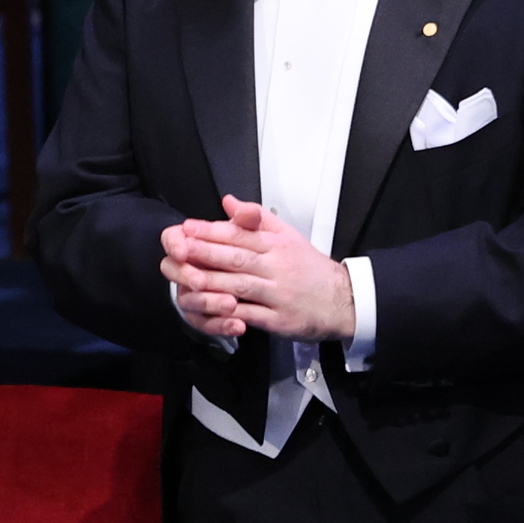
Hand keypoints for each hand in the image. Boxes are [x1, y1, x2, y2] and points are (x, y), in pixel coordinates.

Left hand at [161, 195, 359, 342]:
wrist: (344, 301)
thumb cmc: (310, 268)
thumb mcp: (288, 236)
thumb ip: (256, 219)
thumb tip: (228, 202)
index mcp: (277, 245)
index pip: (240, 234)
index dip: (212, 231)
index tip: (187, 228)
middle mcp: (277, 267)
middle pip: (237, 257)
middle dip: (205, 252)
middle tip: (179, 248)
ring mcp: (278, 294)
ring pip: (240, 285)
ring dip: (212, 282)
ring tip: (187, 277)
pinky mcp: (279, 320)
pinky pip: (251, 315)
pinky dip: (231, 313)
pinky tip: (211, 309)